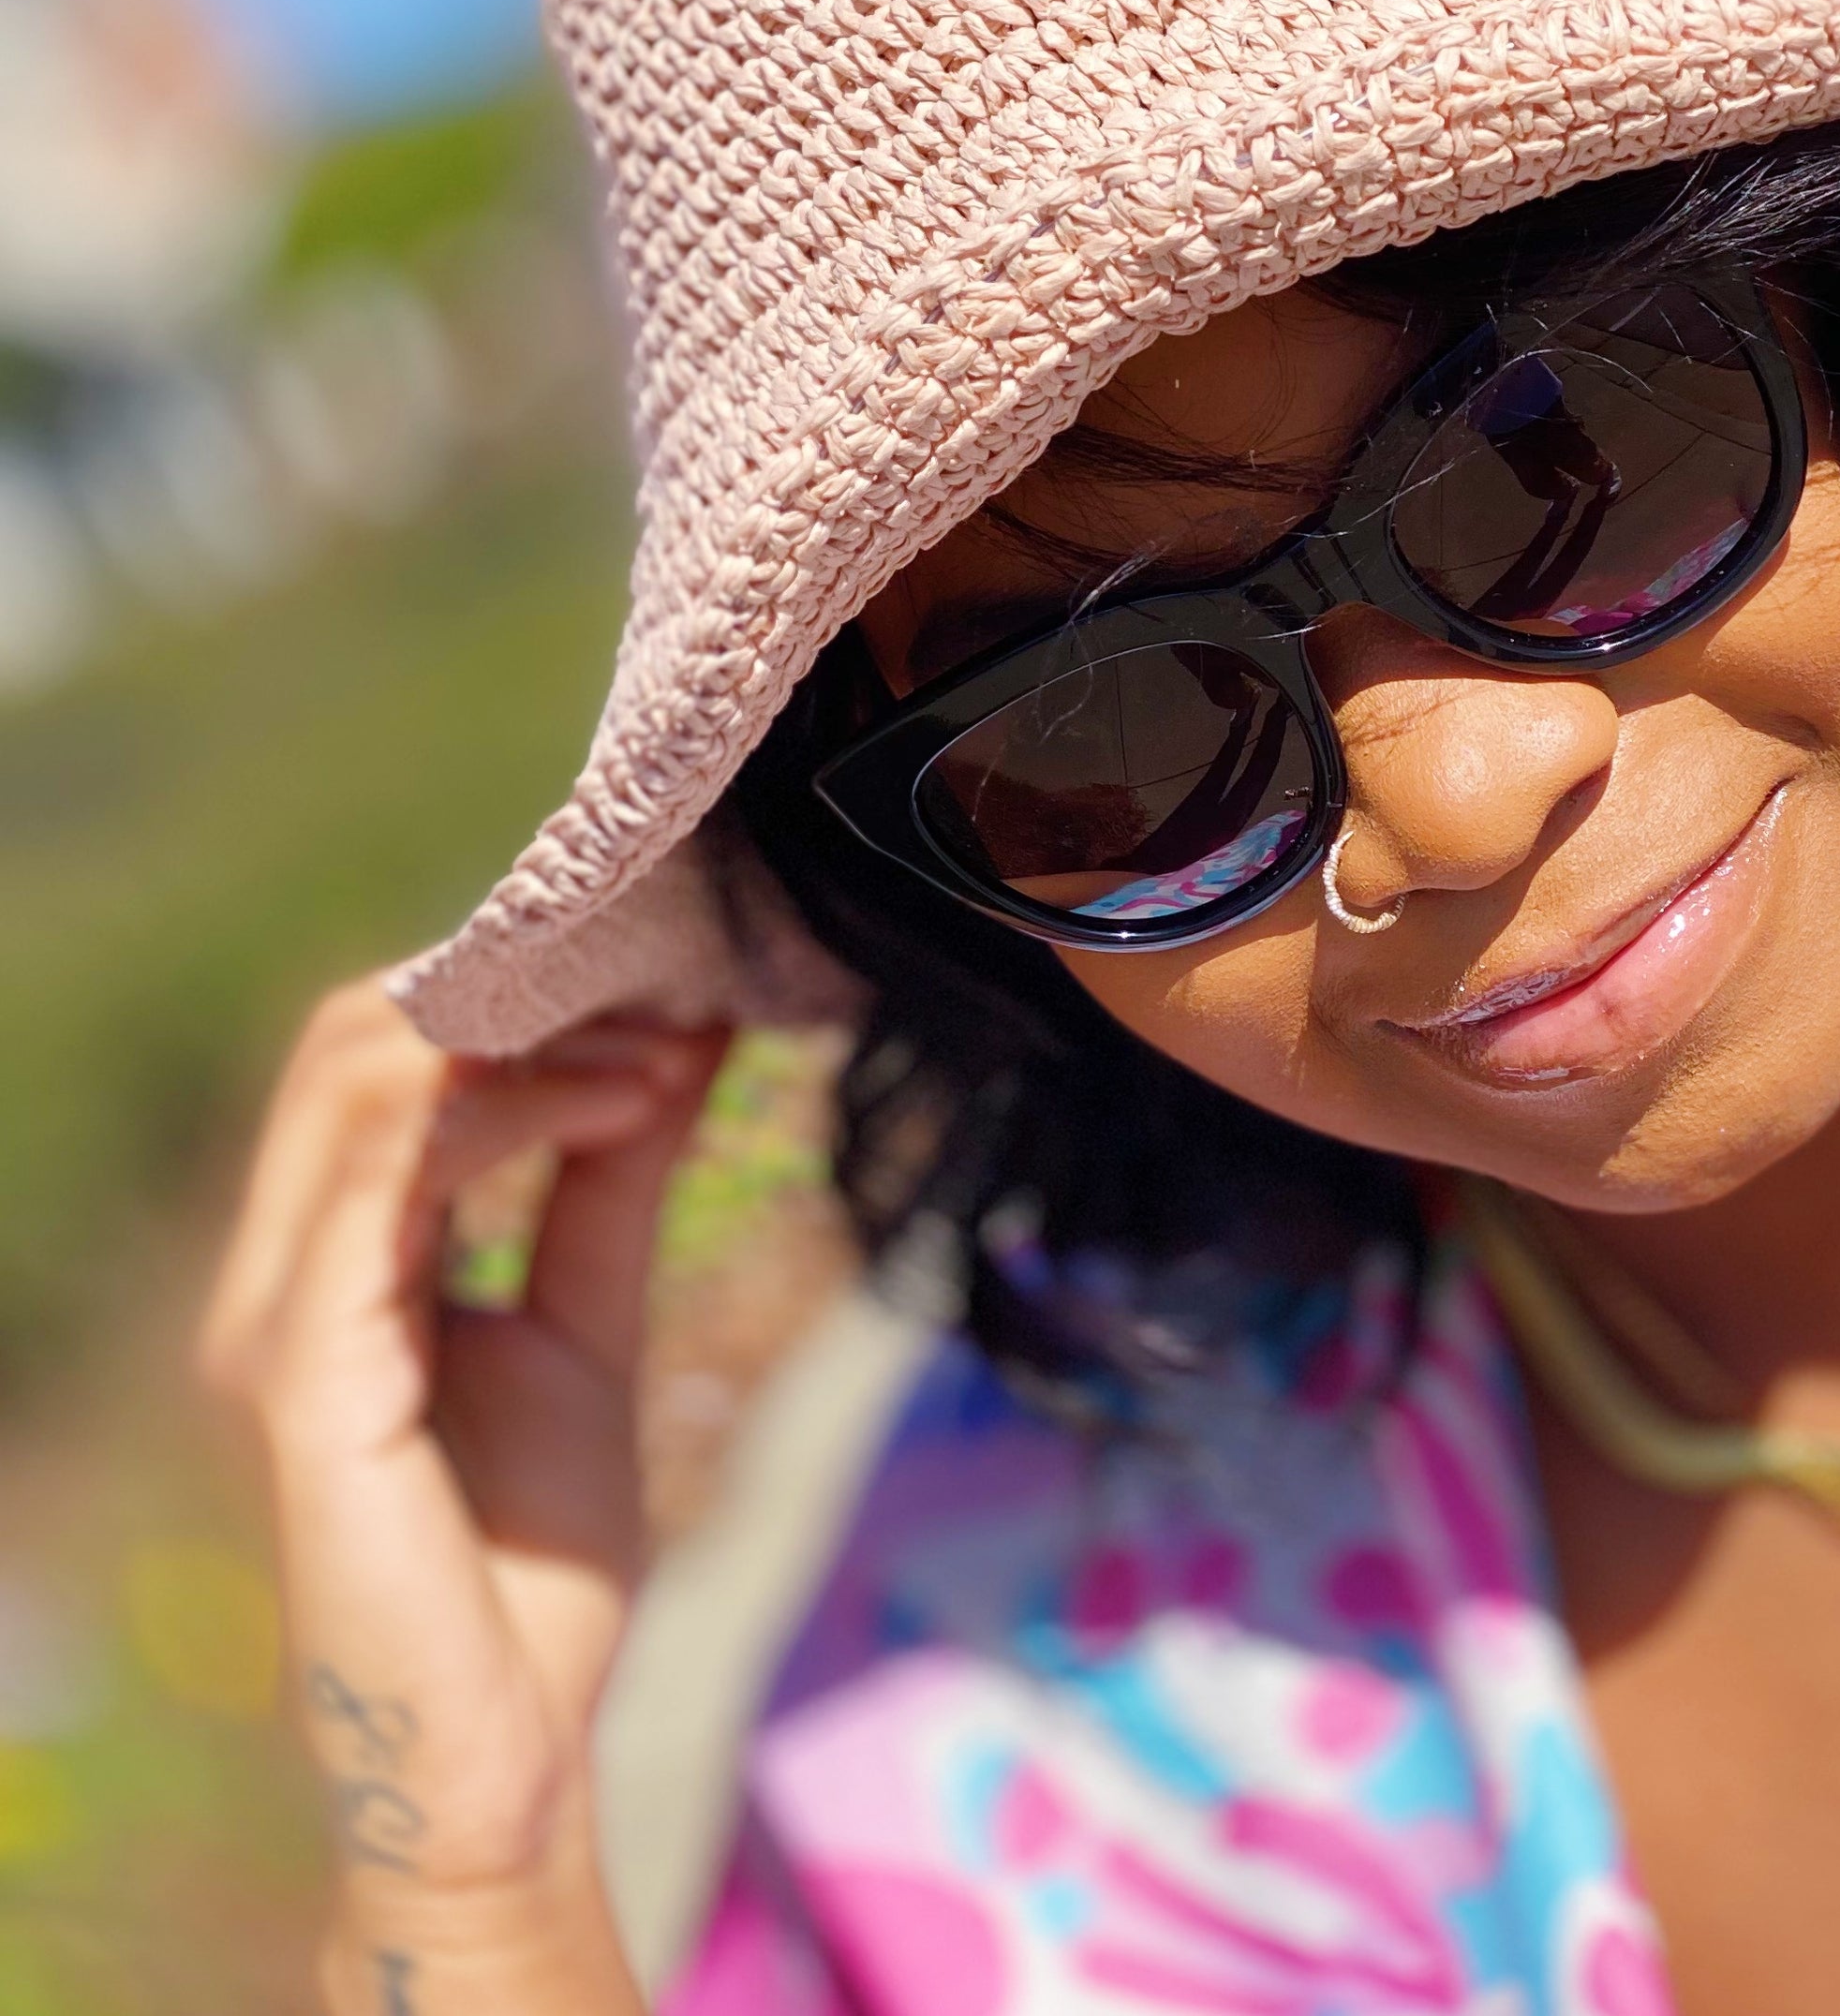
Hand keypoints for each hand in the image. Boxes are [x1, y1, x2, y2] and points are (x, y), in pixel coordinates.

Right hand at [200, 980, 721, 2013]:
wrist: (509, 1743)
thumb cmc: (533, 1553)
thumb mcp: (591, 1315)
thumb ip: (614, 1177)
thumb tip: (684, 1033)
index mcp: (338, 1257)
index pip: (388, 1052)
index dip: (527, 989)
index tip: (673, 973)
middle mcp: (285, 1272)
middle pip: (358, 1037)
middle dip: (524, 988)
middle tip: (672, 989)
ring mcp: (278, 1322)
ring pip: (362, 1078)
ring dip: (533, 1037)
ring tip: (665, 1051)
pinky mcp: (303, 1380)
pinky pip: (375, 1183)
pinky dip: (504, 1109)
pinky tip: (620, 1101)